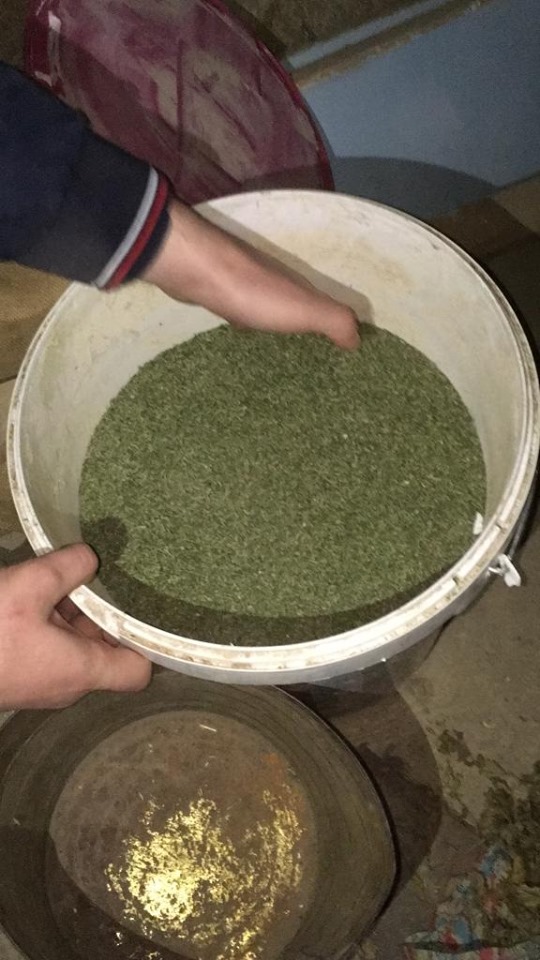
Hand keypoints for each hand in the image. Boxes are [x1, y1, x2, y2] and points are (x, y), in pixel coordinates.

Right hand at [0, 544, 150, 709]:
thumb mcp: (28, 586)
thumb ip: (68, 568)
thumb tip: (92, 557)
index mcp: (81, 670)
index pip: (138, 670)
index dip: (146, 639)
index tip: (141, 604)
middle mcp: (67, 685)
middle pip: (106, 650)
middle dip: (99, 612)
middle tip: (91, 577)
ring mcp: (41, 684)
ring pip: (74, 647)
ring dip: (69, 613)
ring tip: (58, 578)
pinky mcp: (20, 677)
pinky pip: (48, 649)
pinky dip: (47, 622)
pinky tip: (31, 594)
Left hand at [143, 199, 359, 349]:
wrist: (196, 269)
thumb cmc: (254, 291)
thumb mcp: (303, 308)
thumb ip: (333, 319)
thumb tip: (359, 338)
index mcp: (302, 289)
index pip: (329, 309)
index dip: (340, 329)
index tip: (346, 358)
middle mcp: (279, 284)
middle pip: (302, 309)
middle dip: (311, 331)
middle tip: (315, 364)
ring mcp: (249, 286)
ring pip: (273, 310)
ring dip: (280, 328)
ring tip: (284, 358)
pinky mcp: (221, 293)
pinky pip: (245, 312)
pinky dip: (252, 324)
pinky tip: (246, 339)